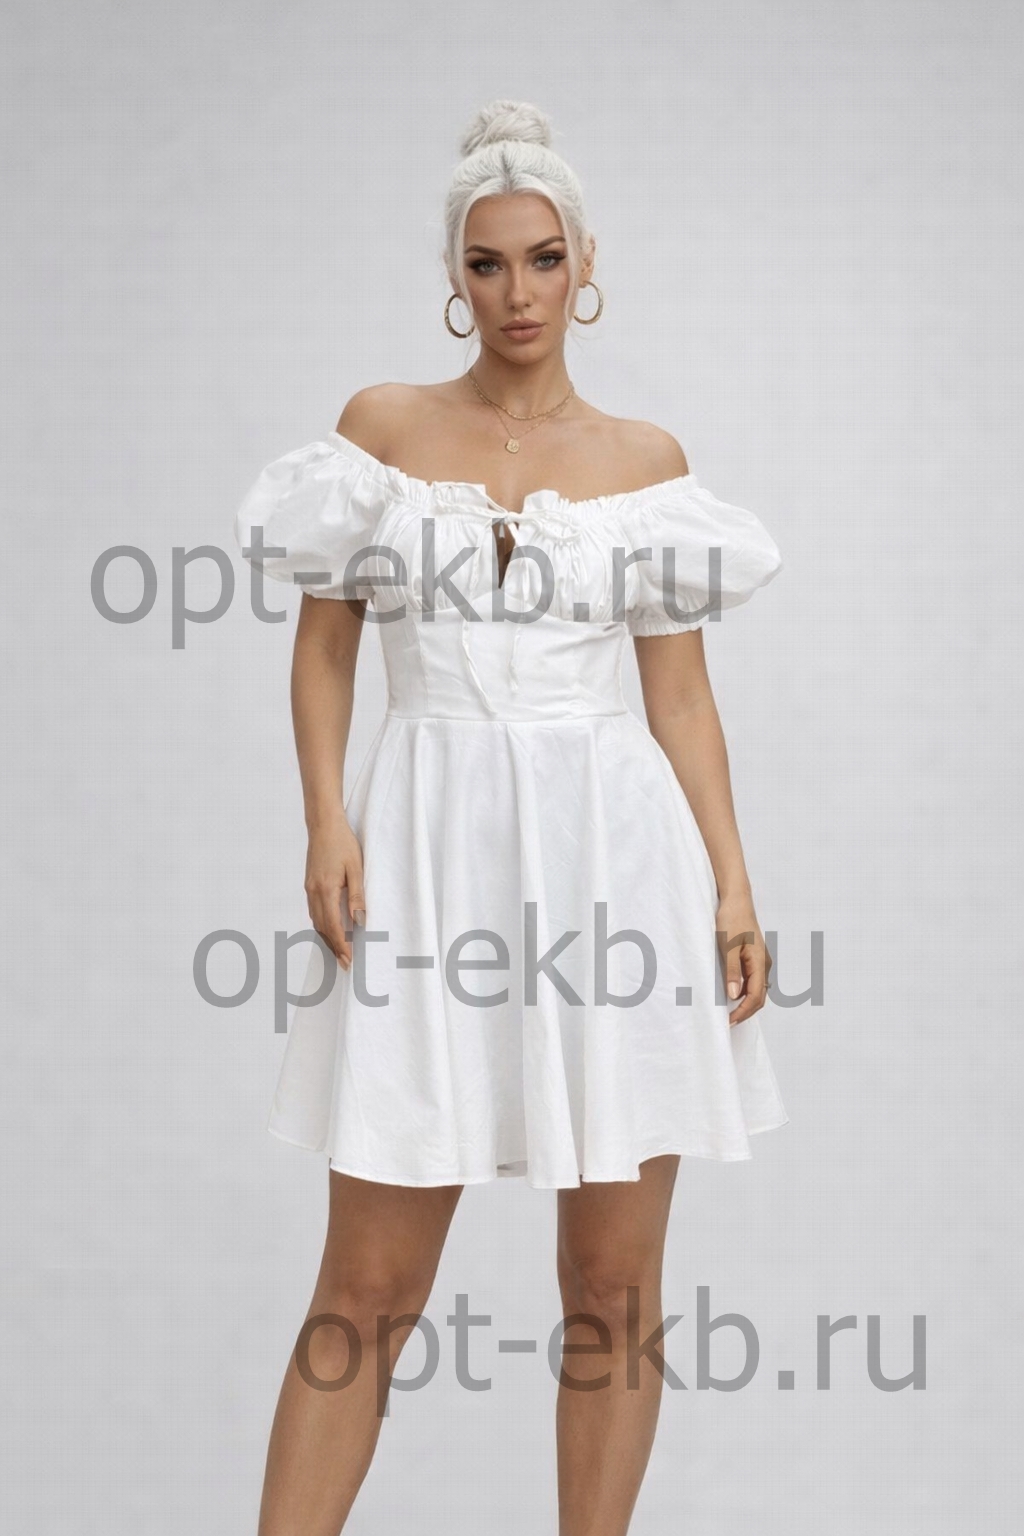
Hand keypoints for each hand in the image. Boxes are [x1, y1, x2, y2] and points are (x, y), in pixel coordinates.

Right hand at [304, 816, 365, 971]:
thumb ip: (357, 896)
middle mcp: (313, 893)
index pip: (333, 926)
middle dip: (333, 947)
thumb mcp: (356, 868)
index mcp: (325, 890)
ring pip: (316, 921)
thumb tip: (359, 921)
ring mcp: (309, 889)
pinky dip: (322, 925)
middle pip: (322, 928)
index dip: (341, 945)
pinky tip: (329, 930)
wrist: (323, 824)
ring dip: (327, 938)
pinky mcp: (309, 884)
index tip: (349, 960)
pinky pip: (314, 911)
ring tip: (339, 952)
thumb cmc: (343, 843)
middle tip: (345, 964)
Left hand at [714, 892, 773, 1026]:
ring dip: (745, 1004)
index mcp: (759, 962)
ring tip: (729, 1013)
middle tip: (729, 1022)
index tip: (730, 1021)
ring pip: (756, 990)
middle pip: (759, 997)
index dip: (743, 1012)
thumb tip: (734, 995)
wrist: (737, 901)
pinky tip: (732, 995)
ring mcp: (760, 962)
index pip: (755, 996)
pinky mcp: (754, 958)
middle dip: (745, 1012)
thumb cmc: (732, 919)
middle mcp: (764, 965)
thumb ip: (732, 970)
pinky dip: (744, 992)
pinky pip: (752, 981)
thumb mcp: (727, 945)